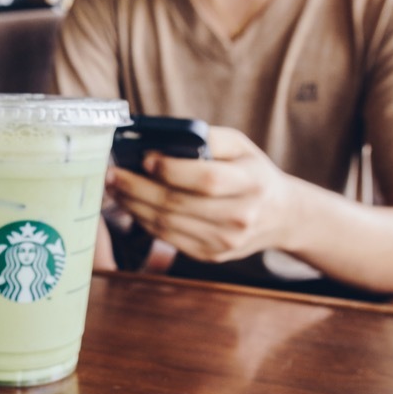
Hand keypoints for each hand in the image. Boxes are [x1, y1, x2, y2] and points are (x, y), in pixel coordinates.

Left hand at [107, 127, 298, 262]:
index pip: (206, 180)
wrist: (280, 216)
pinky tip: (131, 205)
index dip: (171, 170)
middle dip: (137, 188)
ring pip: (167, 224)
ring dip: (133, 205)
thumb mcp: (240, 146)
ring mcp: (225, 240)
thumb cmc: (252, 173)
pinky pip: (168, 238)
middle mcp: (241, 216)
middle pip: (178, 204)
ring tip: (114, 188)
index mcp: (252, 183)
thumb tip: (161, 139)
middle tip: (112, 174)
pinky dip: (144, 221)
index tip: (144, 159)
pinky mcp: (211, 255)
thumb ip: (207, 138)